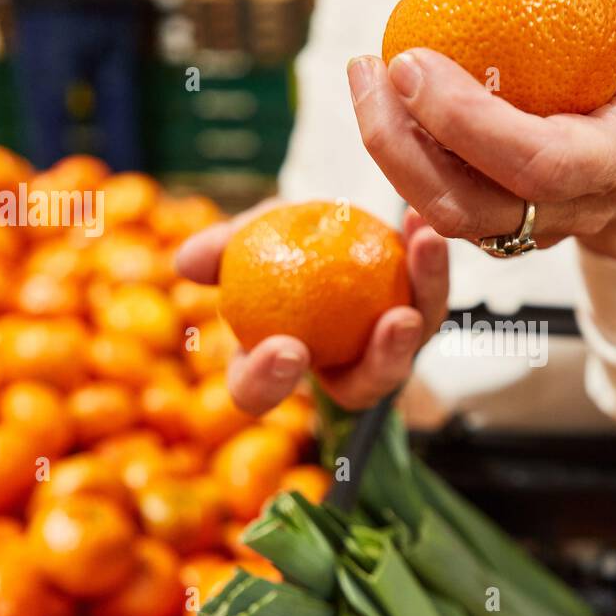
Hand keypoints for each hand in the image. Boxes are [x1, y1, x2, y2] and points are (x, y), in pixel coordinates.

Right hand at [175, 204, 448, 412]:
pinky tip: (422, 224)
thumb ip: (220, 249)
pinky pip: (430, 297)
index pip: (260, 391)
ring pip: (410, 348)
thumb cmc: (280, 242)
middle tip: (395, 323)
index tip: (287, 348)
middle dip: (380, 364)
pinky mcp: (422, 321)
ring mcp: (386, 353)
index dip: (269, 381)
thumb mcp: (249, 238)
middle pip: (358, 391)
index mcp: (275, 365)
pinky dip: (430, 262)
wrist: (327, 228)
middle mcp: (338, 373)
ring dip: (425, 303)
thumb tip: (185, 262)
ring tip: (425, 259)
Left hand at [347, 0, 615, 269]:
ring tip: (365, 76)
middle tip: (372, 67)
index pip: (541, 166)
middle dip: (406, 148)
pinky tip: (379, 100)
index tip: (412, 60)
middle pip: (472, 209)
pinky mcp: (495, 225)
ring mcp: (529, 229)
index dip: (470, 124)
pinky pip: (437, 206)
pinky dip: (400, 159)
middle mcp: (570, 211)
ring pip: (445, 216)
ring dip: (391, 154)